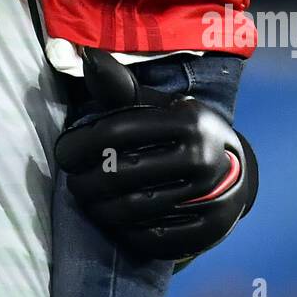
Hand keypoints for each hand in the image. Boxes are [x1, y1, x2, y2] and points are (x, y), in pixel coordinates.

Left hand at [54, 47, 257, 262]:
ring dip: (99, 209)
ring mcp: (211, 196)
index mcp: (187, 119)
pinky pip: (155, 239)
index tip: (63, 154)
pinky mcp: (211, 230)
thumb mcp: (156, 105)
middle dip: (85, 181)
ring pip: (134, 210)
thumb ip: (119, 87)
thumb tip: (88, 57)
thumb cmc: (178, 130)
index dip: (81, 144)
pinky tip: (114, 221)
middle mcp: (202, 156)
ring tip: (88, 202)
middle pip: (122, 174)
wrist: (234, 166)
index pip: (118, 132)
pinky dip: (126, 233)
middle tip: (74, 183)